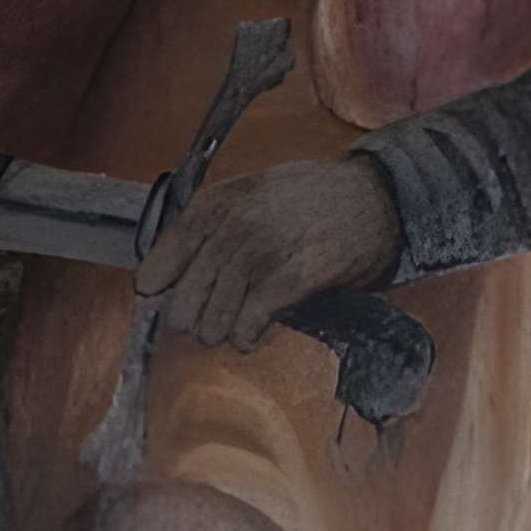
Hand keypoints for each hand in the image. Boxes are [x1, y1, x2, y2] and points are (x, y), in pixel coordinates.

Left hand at [134, 156, 401, 350]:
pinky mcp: (298, 274)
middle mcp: (239, 222)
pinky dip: (246, 333)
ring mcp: (268, 248)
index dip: (159, 274)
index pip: (173, 245)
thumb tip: (164, 275)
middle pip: (190, 289)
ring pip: (216, 311)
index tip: (150, 294)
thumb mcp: (254, 193)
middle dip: (190, 314)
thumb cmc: (311, 202)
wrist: (379, 198)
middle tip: (199, 324)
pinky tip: (248, 337)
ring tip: (228, 330)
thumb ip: (211, 225)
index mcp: (224, 201)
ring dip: (218, 329)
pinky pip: (253, 317)